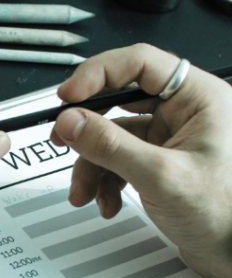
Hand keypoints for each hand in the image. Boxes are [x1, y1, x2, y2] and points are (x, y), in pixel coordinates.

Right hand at [50, 43, 231, 277]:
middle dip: (87, 127)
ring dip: (92, 165)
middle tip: (61, 137)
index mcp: (198, 98)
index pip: (138, 64)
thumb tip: (71, 121)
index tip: (67, 97)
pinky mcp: (161, 162)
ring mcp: (172, 138)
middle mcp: (186, 112)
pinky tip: (107, 200)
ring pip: (114, 136)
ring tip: (85, 191)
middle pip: (120, 101)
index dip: (97, 75)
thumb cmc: (227, 213)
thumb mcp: (160, 175)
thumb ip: (110, 146)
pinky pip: (119, 160)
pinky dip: (105, 181)